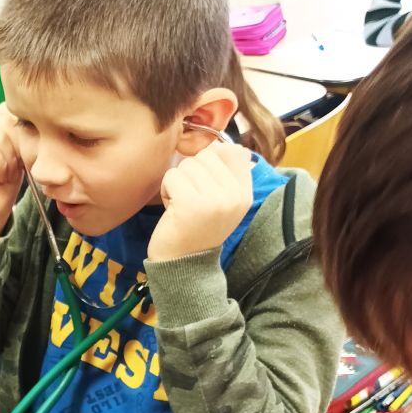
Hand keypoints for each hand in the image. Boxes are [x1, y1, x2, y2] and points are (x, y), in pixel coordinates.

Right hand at [0, 103, 23, 242]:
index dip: (22, 132)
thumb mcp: (20, 150)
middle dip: (17, 147)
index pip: (8, 110)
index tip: (21, 155)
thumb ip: (21, 130)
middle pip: (5, 121)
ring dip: (9, 160)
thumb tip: (35, 114)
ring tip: (5, 173)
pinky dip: (1, 165)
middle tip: (12, 168)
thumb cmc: (7, 183)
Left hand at [147, 142, 252, 262]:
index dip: (212, 159)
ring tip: (182, 205)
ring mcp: (214, 199)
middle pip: (206, 156)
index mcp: (245, 193)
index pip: (235, 152)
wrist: (184, 266)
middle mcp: (234, 195)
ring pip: (187, 165)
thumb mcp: (223, 203)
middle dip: (191, 173)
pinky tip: (173, 210)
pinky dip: (166, 190)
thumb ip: (226, 175)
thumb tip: (223, 146)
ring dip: (178, 183)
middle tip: (191, 198)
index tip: (205, 182)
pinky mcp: (190, 203)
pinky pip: (172, 176)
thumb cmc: (198, 229)